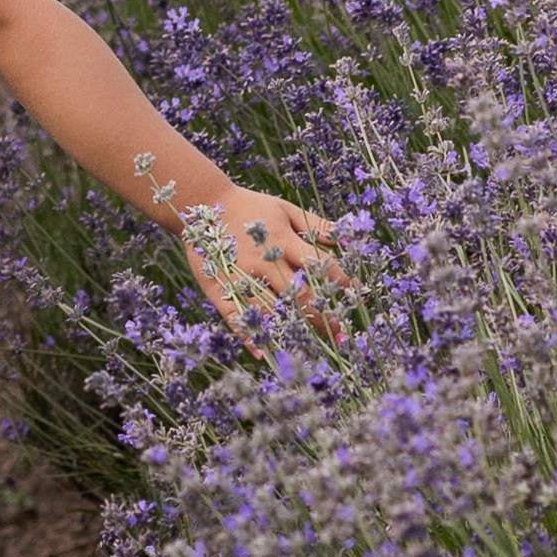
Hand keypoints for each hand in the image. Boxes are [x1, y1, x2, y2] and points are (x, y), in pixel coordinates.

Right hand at [182, 185, 345, 340]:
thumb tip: (349, 240)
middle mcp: (263, 261)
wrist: (200, 203)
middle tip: (341, 334)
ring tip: (312, 348)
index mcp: (282, 240)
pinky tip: (263, 353)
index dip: (341, 282)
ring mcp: (240, 277)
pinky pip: (235, 317)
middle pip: (299, 295)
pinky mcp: (219, 288)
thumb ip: (317, 225)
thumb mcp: (285, 209)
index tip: (356, 296)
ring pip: (270, 311)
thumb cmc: (250, 207)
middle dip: (323, 316)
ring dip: (292, 330)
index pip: (320, 266)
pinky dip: (249, 336)